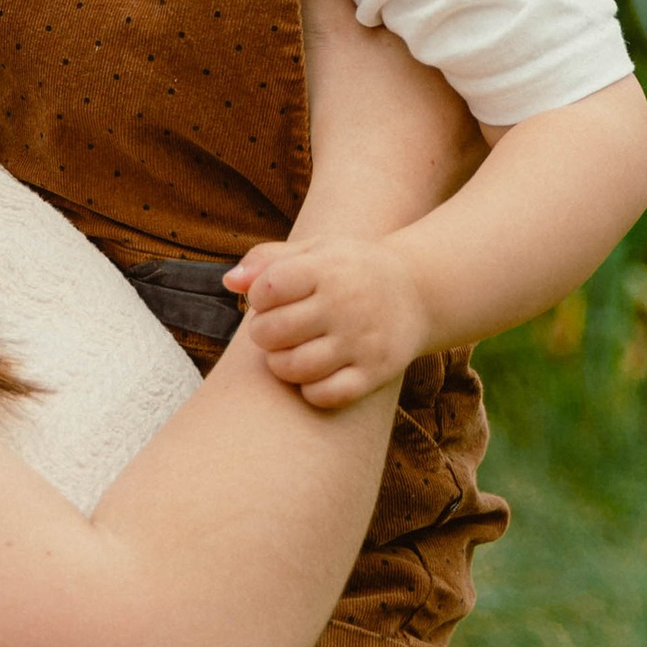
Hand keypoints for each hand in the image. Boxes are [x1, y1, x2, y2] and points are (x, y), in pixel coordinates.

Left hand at [224, 231, 428, 411]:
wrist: (417, 291)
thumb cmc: (349, 269)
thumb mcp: (314, 250)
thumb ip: (267, 260)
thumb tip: (229, 283)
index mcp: (327, 268)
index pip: (268, 288)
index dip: (258, 297)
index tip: (271, 297)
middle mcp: (345, 304)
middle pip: (273, 332)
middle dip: (263, 333)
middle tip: (275, 329)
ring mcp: (361, 341)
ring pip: (295, 368)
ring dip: (280, 364)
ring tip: (288, 351)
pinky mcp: (374, 373)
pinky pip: (326, 396)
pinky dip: (310, 390)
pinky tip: (312, 374)